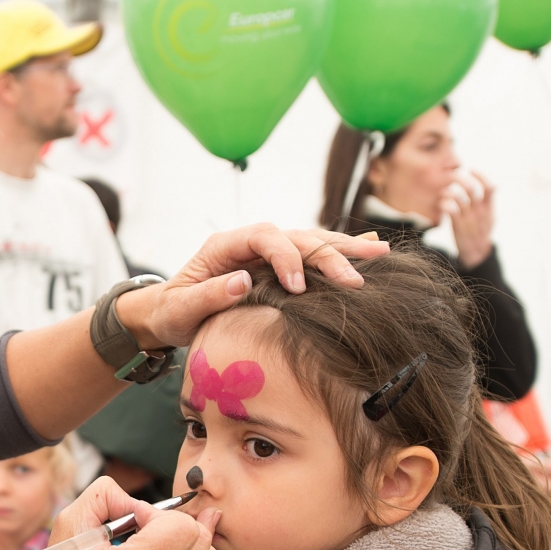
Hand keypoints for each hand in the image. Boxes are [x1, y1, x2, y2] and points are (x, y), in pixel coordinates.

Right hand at [10, 476, 219, 549]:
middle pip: (201, 540)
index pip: (182, 526)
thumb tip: (138, 500)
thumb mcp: (69, 526)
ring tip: (154, 548)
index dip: (158, 514)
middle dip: (175, 525)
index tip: (134, 521)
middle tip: (144, 532)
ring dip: (186, 545)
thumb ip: (105, 495)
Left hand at [117, 224, 394, 350]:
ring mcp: (268, 254)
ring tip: (381, 253)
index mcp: (226, 245)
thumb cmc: (172, 311)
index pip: (265, 237)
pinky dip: (341, 254)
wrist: (169, 313)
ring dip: (346, 249)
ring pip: (311, 243)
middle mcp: (252, 243)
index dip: (284, 258)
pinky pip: (312, 257)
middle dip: (329, 254)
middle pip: (297, 237)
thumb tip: (240, 282)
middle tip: (356, 278)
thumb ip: (207, 295)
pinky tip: (371, 251)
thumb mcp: (180, 309)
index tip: (297, 288)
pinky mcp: (279, 269)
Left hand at [442, 170, 495, 268]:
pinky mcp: (457, 225)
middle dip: (461, 179)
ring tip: (444, 191)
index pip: (490, 187)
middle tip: (452, 175)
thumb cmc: (481, 230)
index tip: (471, 169)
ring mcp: (468, 218)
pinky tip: (441, 203)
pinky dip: (444, 203)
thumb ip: (489, 201)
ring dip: (449, 191)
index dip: (481, 176)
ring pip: (458, 198)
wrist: (476, 252)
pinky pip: (450, 209)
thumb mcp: (490, 216)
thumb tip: (494, 185)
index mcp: (489, 208)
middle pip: (472, 189)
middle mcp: (479, 212)